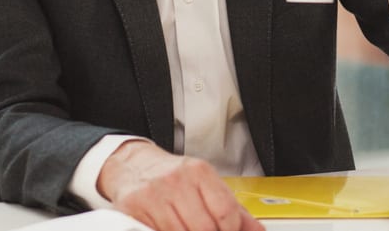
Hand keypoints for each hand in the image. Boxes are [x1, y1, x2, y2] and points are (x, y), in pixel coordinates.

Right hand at [97, 140, 263, 230]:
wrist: (132, 165)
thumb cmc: (172, 176)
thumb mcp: (205, 183)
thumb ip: (232, 208)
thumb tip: (256, 230)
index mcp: (200, 172)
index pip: (226, 211)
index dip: (232, 230)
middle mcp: (177, 181)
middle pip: (204, 227)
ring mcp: (154, 195)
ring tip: (190, 229)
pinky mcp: (133, 208)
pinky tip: (173, 229)